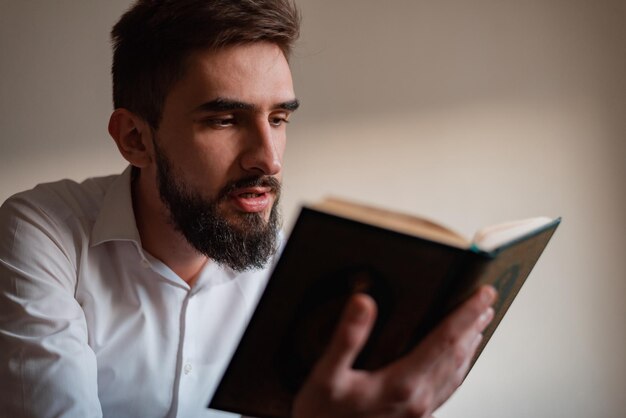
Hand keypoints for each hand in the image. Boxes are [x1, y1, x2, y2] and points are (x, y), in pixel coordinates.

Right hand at [292, 285, 496, 417]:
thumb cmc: (322, 416)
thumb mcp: (326, 376)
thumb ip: (347, 338)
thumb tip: (364, 303)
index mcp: (402, 382)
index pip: (445, 339)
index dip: (466, 313)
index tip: (484, 293)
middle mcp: (418, 398)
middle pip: (457, 355)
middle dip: (474, 324)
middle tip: (487, 302)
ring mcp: (419, 411)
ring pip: (456, 373)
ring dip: (470, 346)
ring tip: (479, 327)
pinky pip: (447, 389)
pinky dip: (459, 370)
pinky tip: (456, 366)